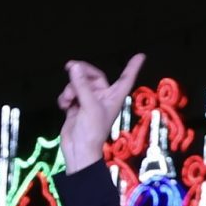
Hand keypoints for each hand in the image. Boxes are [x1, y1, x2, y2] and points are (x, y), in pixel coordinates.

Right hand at [57, 55, 145, 171]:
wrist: (79, 150)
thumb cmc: (92, 131)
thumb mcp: (89, 106)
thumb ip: (81, 85)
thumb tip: (75, 67)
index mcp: (114, 97)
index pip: (125, 78)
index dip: (132, 67)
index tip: (141, 56)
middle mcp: (103, 98)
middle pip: (93, 76)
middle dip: (81, 73)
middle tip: (70, 67)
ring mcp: (89, 102)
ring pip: (78, 84)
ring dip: (70, 89)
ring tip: (68, 100)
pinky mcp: (76, 107)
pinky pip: (70, 94)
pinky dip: (65, 97)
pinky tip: (64, 106)